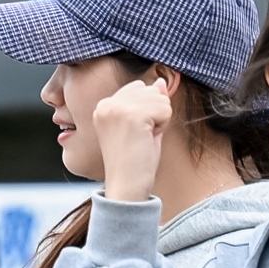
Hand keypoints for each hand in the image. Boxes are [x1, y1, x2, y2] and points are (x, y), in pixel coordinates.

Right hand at [89, 76, 173, 204]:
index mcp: (103, 106)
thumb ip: (148, 102)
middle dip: (154, 113)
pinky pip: (165, 108)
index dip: (146, 110)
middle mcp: (106, 104)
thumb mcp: (142, 126)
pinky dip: (163, 126)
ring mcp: (117, 108)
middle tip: (140, 137)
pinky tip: (148, 140)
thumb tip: (160, 81)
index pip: (138, 87)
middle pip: (150, 90)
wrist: (127, 186)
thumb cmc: (134, 161)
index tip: (134, 134)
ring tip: (144, 139)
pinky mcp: (132, 115)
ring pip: (160, 98)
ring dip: (160, 120)